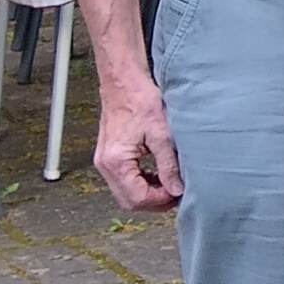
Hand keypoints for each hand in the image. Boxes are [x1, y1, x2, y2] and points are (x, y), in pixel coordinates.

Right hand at [92, 66, 183, 213]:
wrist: (124, 81)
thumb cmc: (140, 99)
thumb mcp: (162, 133)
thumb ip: (169, 165)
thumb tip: (177, 189)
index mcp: (116, 161)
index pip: (137, 198)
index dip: (161, 200)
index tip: (179, 193)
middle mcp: (105, 164)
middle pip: (129, 200)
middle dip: (154, 201)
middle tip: (177, 192)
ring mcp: (105, 161)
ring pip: (126, 192)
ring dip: (148, 193)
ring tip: (170, 183)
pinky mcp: (109, 156)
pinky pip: (124, 180)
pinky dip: (141, 182)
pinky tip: (158, 174)